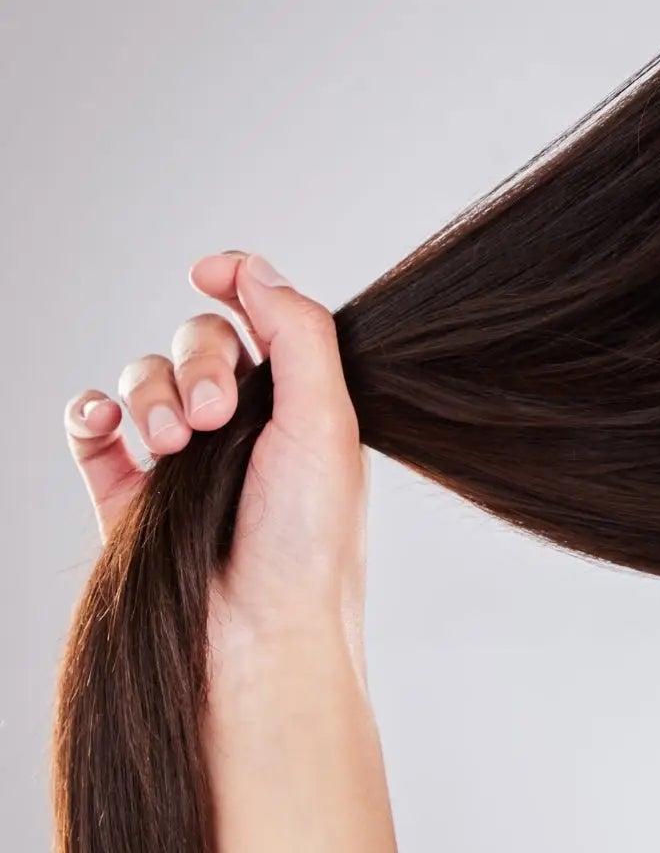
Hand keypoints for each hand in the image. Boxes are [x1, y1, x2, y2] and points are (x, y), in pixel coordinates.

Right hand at [63, 250, 370, 680]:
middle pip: (198, 340)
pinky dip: (90, 413)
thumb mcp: (326, 420)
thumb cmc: (306, 540)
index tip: (212, 271)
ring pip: (141, 377)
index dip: (237, 284)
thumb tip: (253, 268)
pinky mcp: (127, 493)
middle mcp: (242, 425)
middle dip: (200, 362)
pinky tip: (107, 425)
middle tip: (218, 415)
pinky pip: (90, 427)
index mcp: (301, 404)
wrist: (254, 634)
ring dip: (150, 392)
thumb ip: (296, 333)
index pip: (261, 320)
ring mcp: (180, 459)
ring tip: (176, 441)